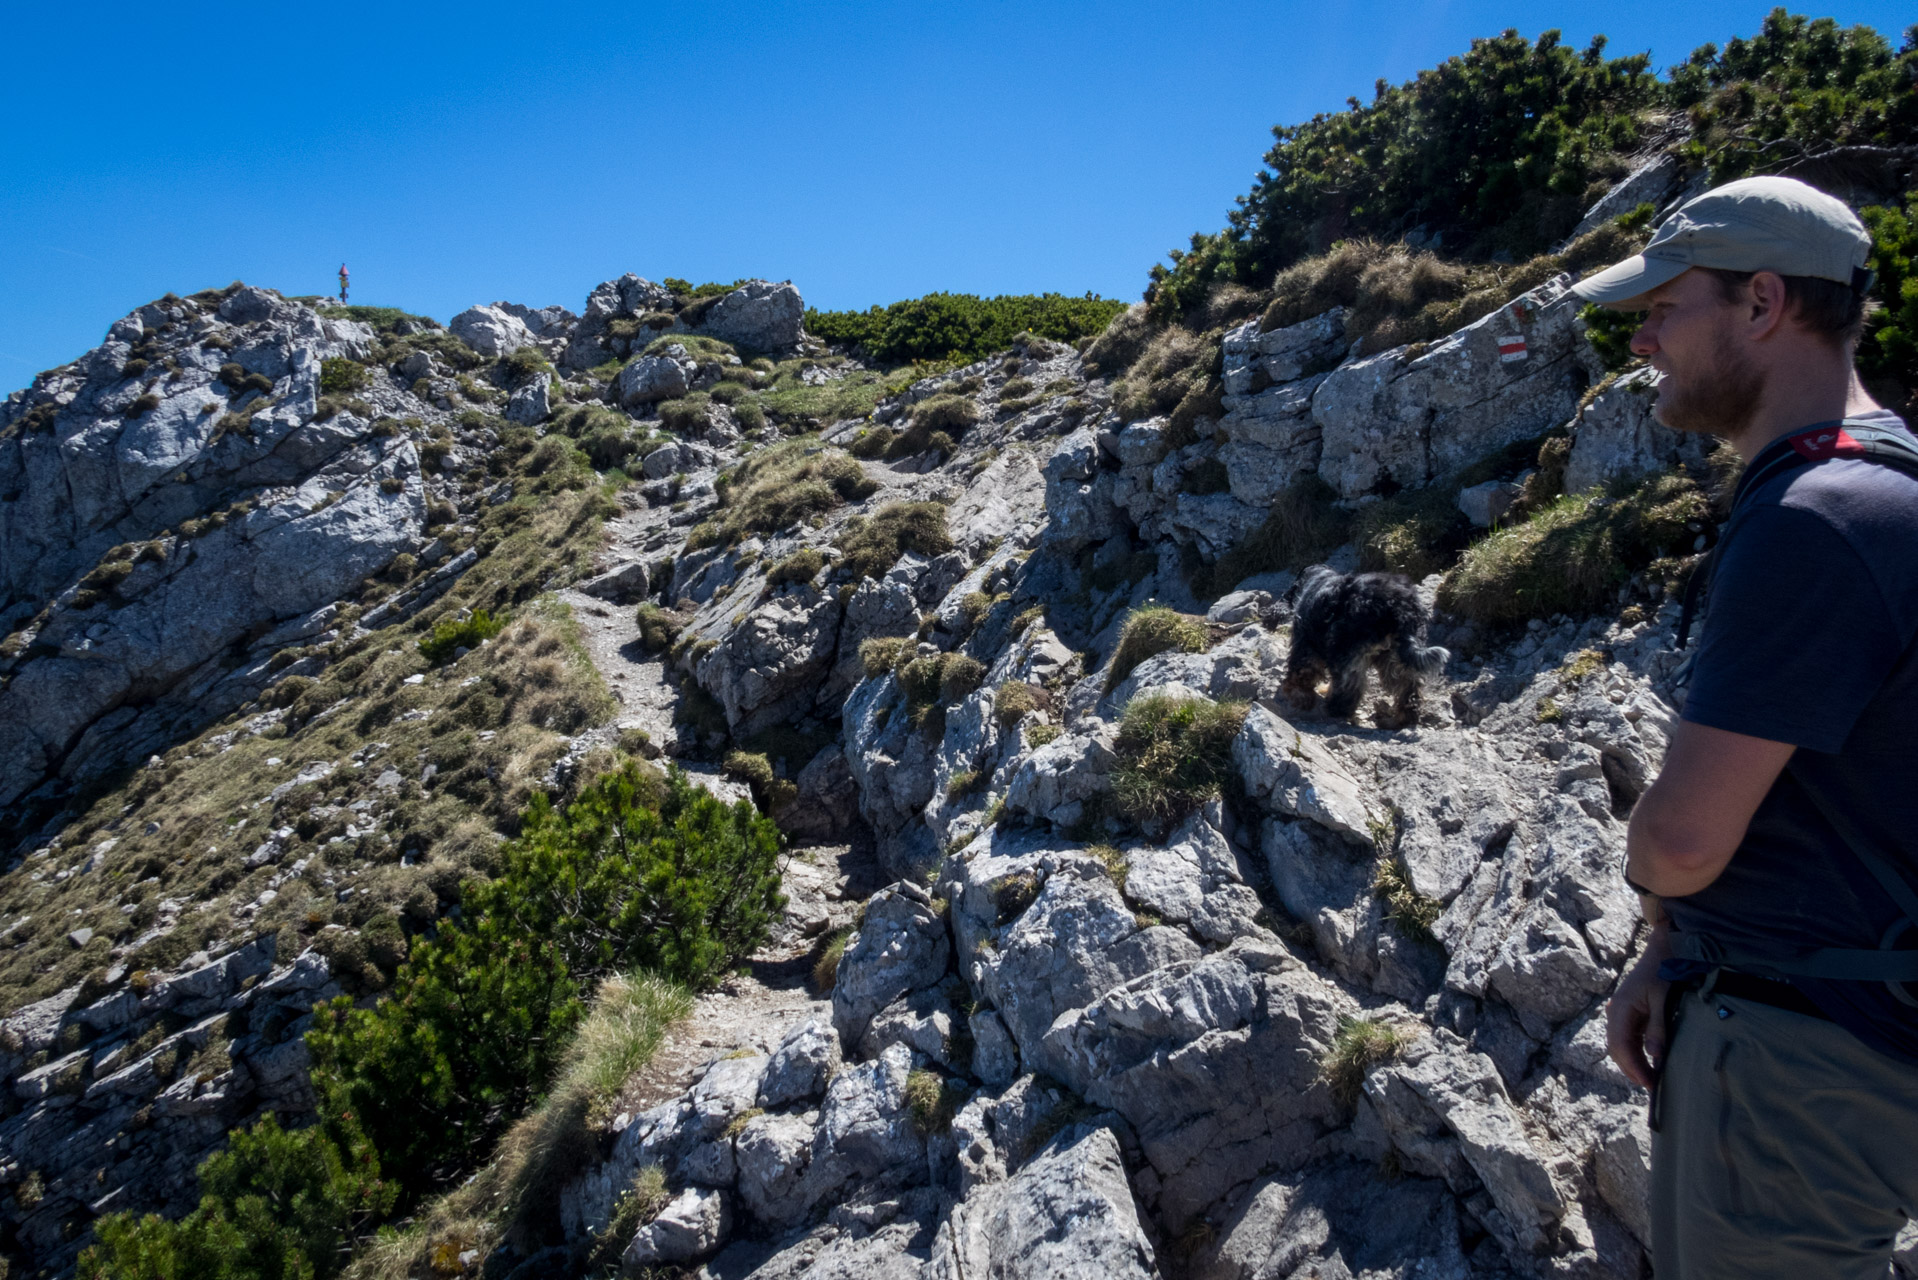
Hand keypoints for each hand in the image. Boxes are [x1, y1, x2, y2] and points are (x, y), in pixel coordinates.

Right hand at [1606, 925, 1672, 1089]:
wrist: (1663, 951)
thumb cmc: (1664, 973)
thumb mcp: (1664, 1001)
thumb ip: (1658, 1029)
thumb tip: (1655, 1057)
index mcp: (1621, 1009)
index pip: (1621, 1046)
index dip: (1634, 1067)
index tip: (1649, 1083)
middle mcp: (1615, 1012)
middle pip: (1617, 1048)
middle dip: (1631, 1069)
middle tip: (1651, 1086)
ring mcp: (1619, 1012)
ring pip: (1619, 1045)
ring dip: (1632, 1062)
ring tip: (1649, 1077)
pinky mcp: (1627, 1013)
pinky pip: (1626, 1037)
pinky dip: (1634, 1052)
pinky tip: (1646, 1061)